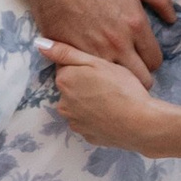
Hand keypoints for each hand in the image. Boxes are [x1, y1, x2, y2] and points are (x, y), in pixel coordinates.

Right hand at [21, 0, 179, 76]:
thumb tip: (172, 19)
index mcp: (135, 25)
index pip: (155, 61)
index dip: (152, 59)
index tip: (143, 54)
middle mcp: (117, 44)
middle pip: (140, 79)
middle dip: (139, 75)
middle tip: (131, 65)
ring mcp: (92, 52)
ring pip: (114, 82)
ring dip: (116, 78)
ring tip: (112, 68)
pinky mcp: (69, 54)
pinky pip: (86, 76)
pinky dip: (90, 74)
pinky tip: (89, 66)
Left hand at [39, 38, 180, 156]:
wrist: (142, 123)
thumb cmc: (122, 88)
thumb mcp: (96, 62)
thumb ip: (66, 52)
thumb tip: (38, 44)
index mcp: (64, 81)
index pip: (68, 68)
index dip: (86, 66)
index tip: (101, 69)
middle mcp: (63, 104)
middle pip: (73, 88)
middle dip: (87, 85)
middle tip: (111, 83)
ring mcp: (75, 123)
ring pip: (81, 106)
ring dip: (92, 101)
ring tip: (114, 98)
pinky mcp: (88, 136)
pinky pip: (91, 122)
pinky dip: (99, 117)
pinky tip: (114, 112)